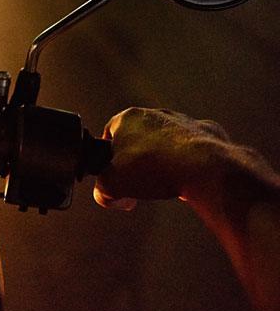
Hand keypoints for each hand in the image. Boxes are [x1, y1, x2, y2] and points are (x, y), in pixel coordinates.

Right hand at [93, 107, 229, 210]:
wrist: (204, 167)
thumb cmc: (154, 168)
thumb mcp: (112, 185)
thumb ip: (101, 190)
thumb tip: (106, 196)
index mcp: (128, 118)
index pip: (109, 134)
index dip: (109, 158)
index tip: (115, 175)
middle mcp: (155, 114)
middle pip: (139, 138)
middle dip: (138, 159)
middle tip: (140, 182)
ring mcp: (184, 121)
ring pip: (167, 142)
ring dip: (164, 160)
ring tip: (166, 182)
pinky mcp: (208, 132)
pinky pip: (194, 148)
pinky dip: (190, 162)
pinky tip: (188, 178)